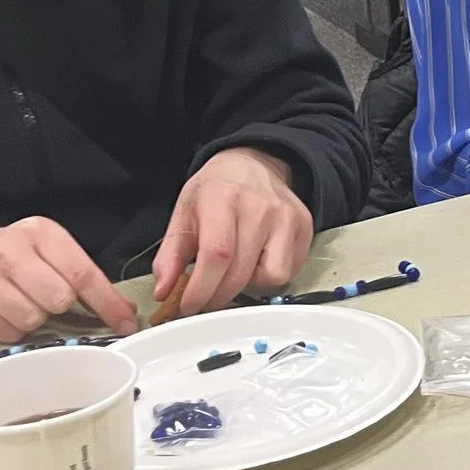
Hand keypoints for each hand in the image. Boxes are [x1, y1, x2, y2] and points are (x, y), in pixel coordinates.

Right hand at [0, 218, 138, 341]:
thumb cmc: (14, 255)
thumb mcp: (51, 252)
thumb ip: (86, 278)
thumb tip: (124, 312)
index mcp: (39, 233)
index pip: (82, 274)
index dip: (107, 304)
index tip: (125, 324)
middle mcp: (8, 249)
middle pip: (58, 299)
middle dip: (60, 306)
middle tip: (48, 299)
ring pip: (31, 319)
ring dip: (35, 320)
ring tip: (24, 303)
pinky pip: (6, 333)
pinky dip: (12, 330)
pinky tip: (4, 311)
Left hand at [151, 146, 312, 317]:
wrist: (254, 164)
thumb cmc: (217, 189)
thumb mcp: (184, 212)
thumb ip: (170, 254)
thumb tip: (164, 291)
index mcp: (223, 198)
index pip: (216, 255)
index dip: (201, 288)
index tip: (188, 305)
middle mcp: (260, 207)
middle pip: (241, 272)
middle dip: (218, 296)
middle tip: (205, 298)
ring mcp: (287, 218)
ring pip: (272, 276)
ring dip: (249, 286)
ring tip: (235, 274)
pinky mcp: (305, 229)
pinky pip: (289, 271)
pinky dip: (268, 278)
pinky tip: (254, 264)